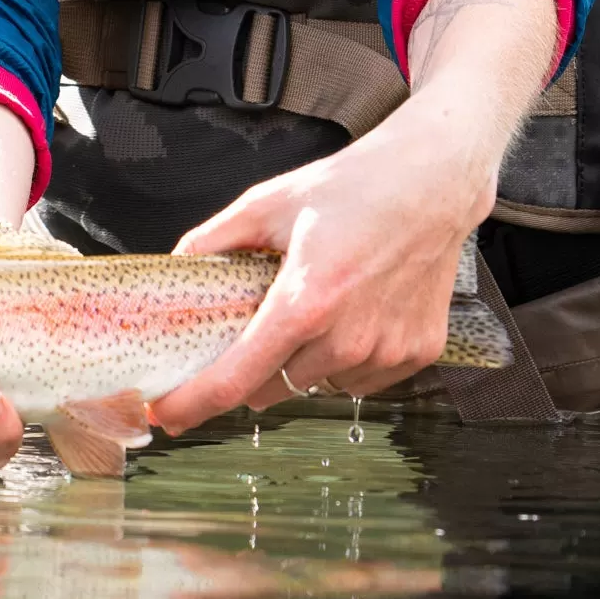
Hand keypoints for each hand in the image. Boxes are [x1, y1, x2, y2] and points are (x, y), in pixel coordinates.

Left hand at [148, 108, 493, 429]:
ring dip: (303, 360)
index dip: (195, 403)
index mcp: (304, 302)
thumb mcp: (269, 202)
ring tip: (320, 302)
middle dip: (250, 368)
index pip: (236, 378)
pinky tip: (354, 312)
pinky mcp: (417, 353)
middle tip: (255, 325)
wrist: (432, 181)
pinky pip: (361, 379)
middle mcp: (347, 338)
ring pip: (317, 383)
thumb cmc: (352, 187)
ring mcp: (386, 351)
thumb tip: (177, 266)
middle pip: (273, 387)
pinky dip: (346, 358)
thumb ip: (215, 239)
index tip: (168, 417)